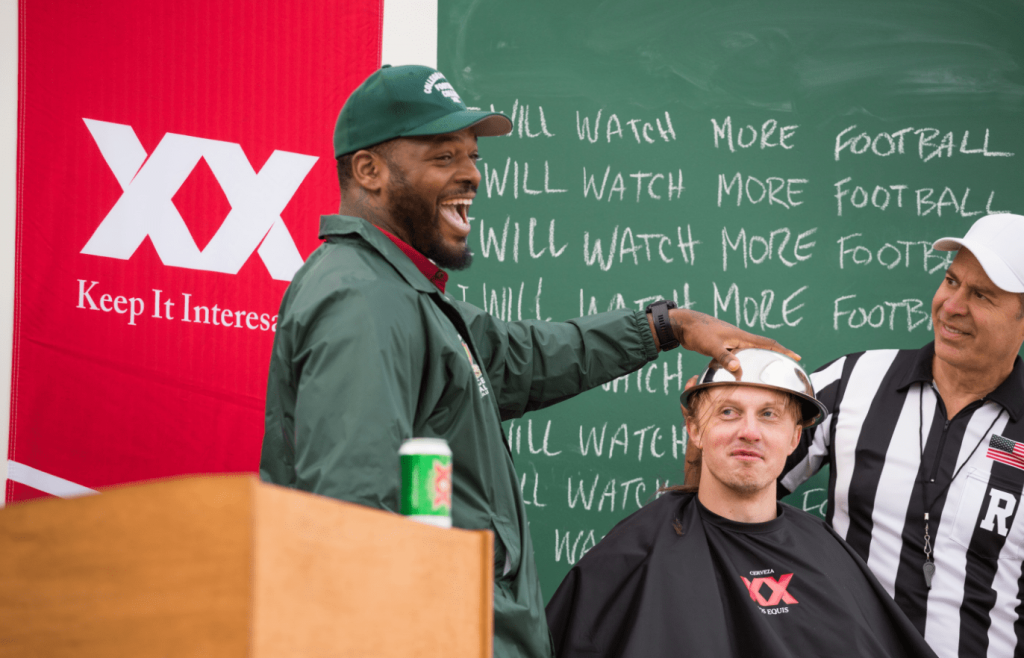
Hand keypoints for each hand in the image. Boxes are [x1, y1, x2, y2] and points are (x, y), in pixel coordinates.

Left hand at [667, 309, 799, 377]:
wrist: (684, 325)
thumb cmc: (698, 332)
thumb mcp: (712, 346)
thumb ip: (724, 357)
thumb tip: (738, 368)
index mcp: (741, 337)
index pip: (767, 343)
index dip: (783, 350)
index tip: (796, 357)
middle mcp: (738, 338)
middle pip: (762, 347)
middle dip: (775, 355)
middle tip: (786, 364)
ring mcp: (730, 341)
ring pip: (748, 352)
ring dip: (757, 359)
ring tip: (765, 369)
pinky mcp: (721, 345)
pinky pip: (736, 355)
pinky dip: (740, 363)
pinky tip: (735, 371)